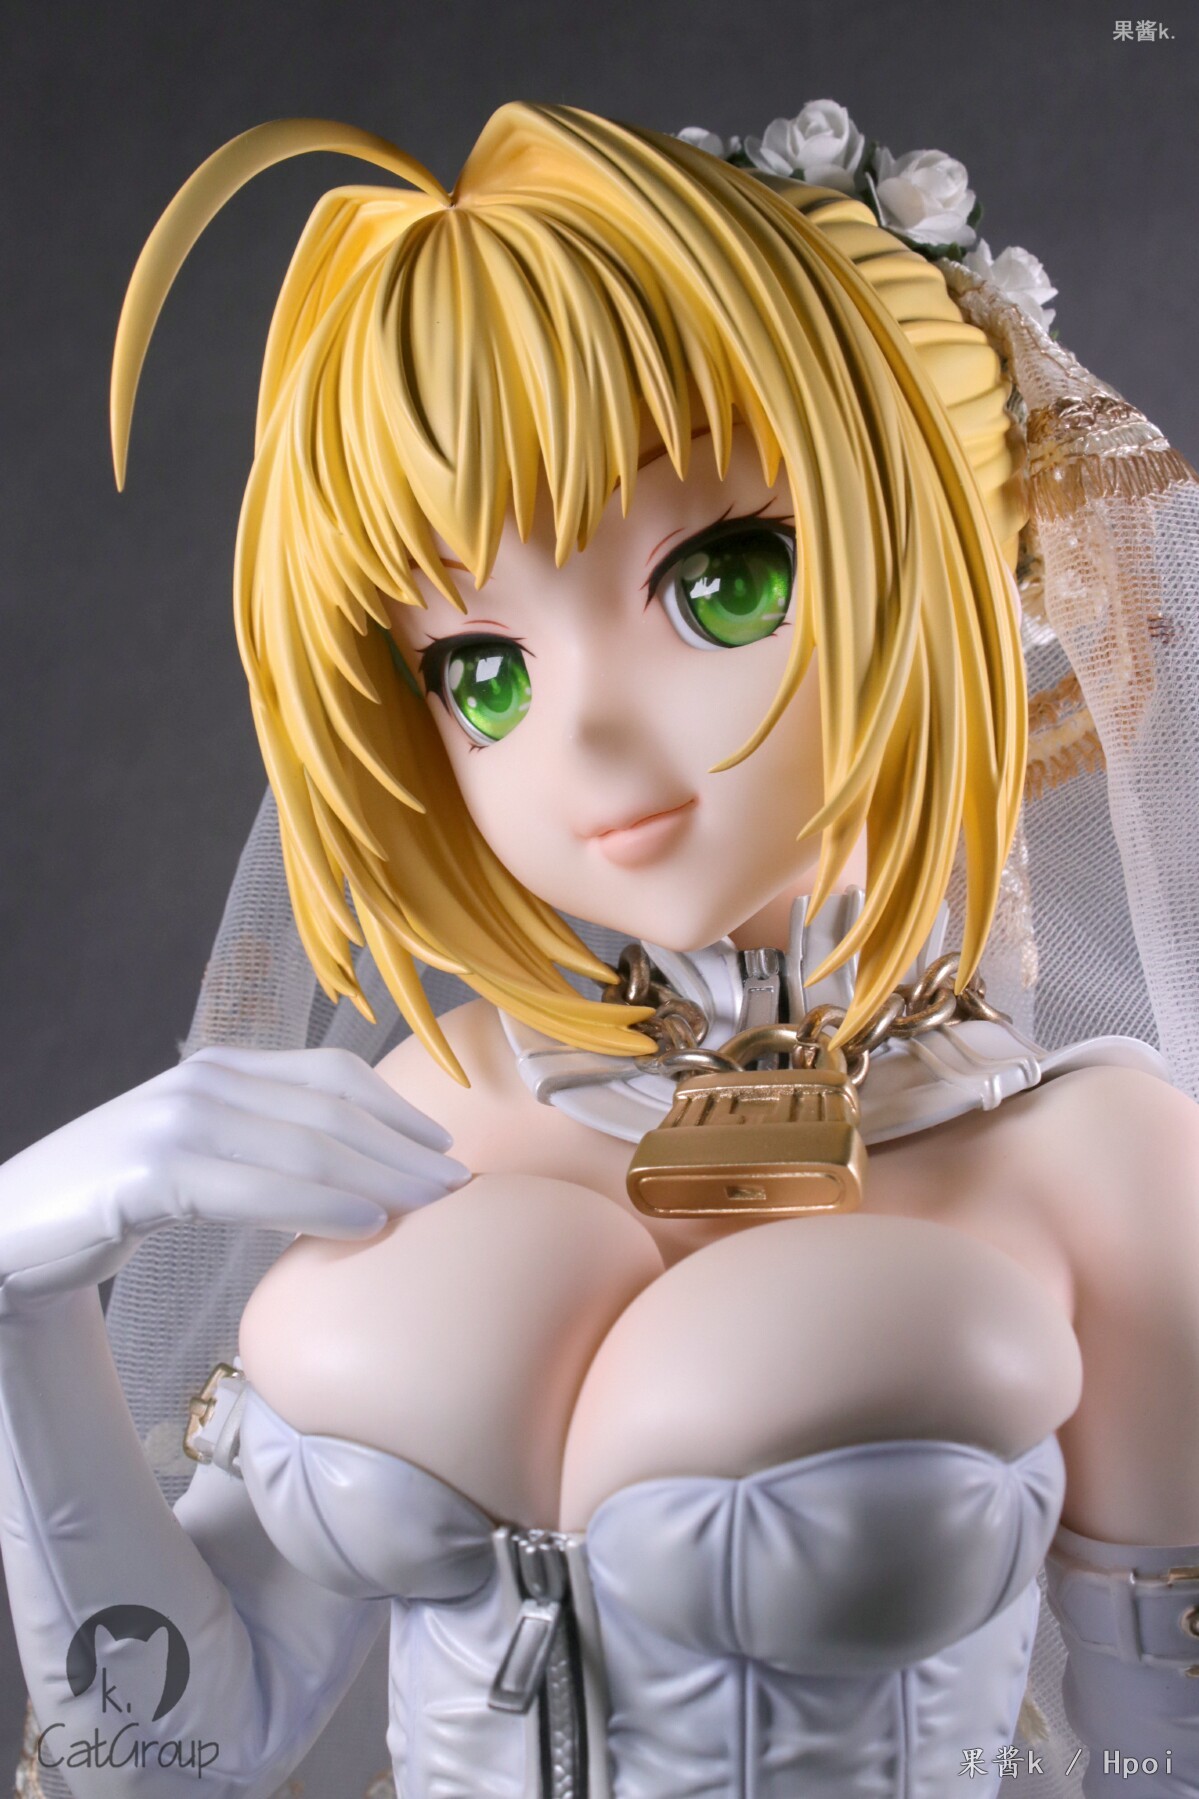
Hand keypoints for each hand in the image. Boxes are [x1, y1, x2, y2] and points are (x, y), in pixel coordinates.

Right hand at [0, 1045, 468, 1308]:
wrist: (10, 1230)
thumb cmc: (114, 1200)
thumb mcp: (197, 1158)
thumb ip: (260, 1148)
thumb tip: (353, 1179)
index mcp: (222, 1070)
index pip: (330, 1077)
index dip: (395, 1109)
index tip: (446, 1147)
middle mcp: (205, 1083)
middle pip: (329, 1112)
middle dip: (403, 1149)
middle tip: (461, 1185)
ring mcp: (175, 1123)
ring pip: (302, 1148)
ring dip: (379, 1177)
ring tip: (432, 1205)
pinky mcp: (150, 1174)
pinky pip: (252, 1188)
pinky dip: (316, 1205)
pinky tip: (362, 1224)